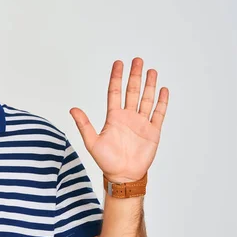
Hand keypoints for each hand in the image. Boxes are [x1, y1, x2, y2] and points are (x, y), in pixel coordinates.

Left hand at [69, 57, 168, 182]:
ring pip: (146, 99)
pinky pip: (158, 113)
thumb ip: (84, 124)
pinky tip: (163, 90)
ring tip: (151, 71)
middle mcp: (128, 117)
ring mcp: (141, 123)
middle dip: (135, 75)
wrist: (123, 176)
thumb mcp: (92, 142)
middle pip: (132, 91)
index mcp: (113, 117)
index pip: (115, 92)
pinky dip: (161, 102)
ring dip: (149, 85)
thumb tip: (72, 109)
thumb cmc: (106, 161)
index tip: (119, 63)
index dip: (116, 77)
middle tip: (137, 60)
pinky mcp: (152, 131)